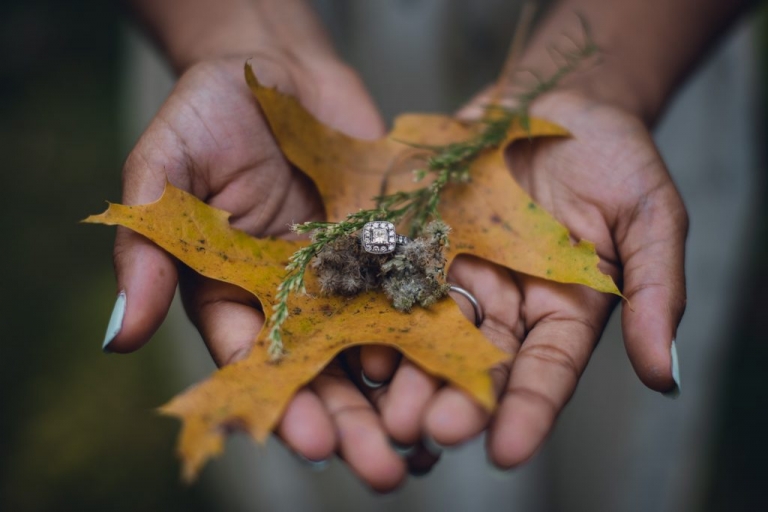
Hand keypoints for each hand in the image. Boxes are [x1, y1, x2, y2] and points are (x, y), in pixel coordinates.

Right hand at [105, 51, 414, 489]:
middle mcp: (294, 292)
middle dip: (352, 419)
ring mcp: (345, 268)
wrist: (277, 69)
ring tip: (430, 436)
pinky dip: (433, 323)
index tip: (311, 443)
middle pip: (324, 367)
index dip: (283, 402)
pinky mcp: (389, 238)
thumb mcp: (164, 169)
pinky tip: (457, 361)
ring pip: (374, 339)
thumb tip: (118, 338)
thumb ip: (149, 249)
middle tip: (384, 468)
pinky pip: (411, 284)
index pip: (257, 360)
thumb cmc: (206, 111)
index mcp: (233, 290)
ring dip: (401, 390)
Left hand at [362, 88, 686, 468]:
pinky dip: (374, 299)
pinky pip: (394, 271)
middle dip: (451, 399)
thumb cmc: (615, 158)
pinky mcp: (419, 236)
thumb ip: (655, 293)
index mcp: (561, 311)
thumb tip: (660, 376)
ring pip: (427, 327)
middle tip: (423, 430)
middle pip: (476, 361)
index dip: (527, 413)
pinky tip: (353, 326)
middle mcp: (503, 302)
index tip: (505, 452)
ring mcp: (457, 270)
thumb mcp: (651, 218)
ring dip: (404, 365)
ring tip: (382, 398)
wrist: (555, 102)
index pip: (545, 373)